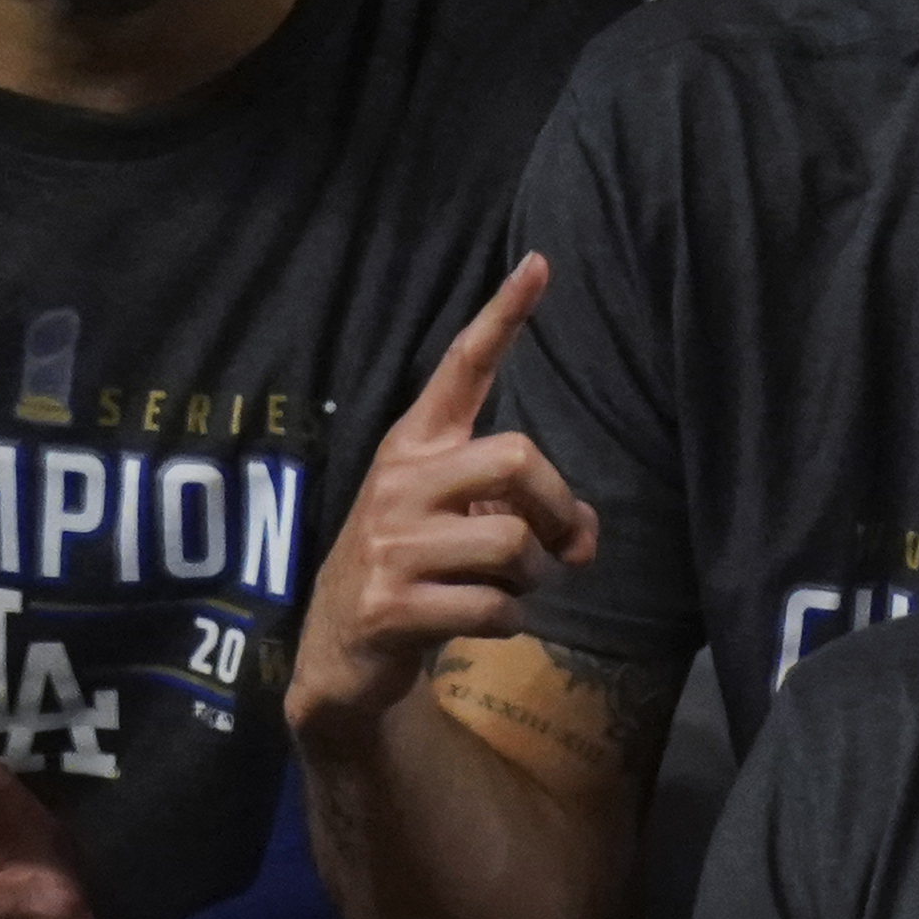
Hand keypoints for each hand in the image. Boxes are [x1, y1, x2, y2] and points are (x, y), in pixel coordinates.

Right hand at [287, 256, 593, 741]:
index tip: (540, 263)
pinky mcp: (392, 606)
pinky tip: (484, 625)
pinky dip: (510, 623)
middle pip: (515, 458)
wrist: (336, 655)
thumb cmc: (410, 574)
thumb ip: (516, 510)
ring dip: (534, 578)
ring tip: (512, 591)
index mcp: (412, 448)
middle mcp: (398, 484)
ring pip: (512, 544)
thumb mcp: (452, 524)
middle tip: (561, 548)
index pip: (460, 368)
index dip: (502, 316)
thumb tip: (582, 538)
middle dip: (557, 507)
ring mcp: (390, 546)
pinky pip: (492, 608)